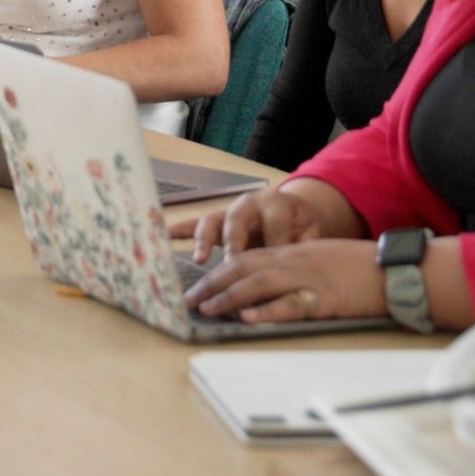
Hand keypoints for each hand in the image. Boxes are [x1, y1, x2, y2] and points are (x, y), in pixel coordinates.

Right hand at [169, 187, 324, 264]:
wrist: (293, 212)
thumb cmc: (301, 228)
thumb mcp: (311, 234)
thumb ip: (305, 249)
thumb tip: (299, 272)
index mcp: (278, 204)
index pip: (275, 223)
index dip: (275, 243)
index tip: (273, 266)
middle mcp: (249, 203)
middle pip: (237, 218)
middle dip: (234, 241)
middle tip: (232, 262)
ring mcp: (229, 211)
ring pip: (212, 220)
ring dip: (204, 240)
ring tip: (199, 259)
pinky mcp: (215, 222)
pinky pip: (193, 225)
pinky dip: (178, 230)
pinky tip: (163, 238)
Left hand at [181, 239, 384, 323]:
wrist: (392, 268)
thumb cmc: (358, 265)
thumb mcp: (318, 259)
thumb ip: (291, 267)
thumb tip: (266, 285)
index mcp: (290, 252)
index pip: (244, 257)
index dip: (217, 271)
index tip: (197, 285)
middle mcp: (292, 261)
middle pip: (242, 267)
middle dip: (212, 284)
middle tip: (189, 300)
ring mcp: (306, 278)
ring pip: (258, 283)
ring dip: (228, 296)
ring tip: (207, 308)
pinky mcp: (324, 298)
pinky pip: (290, 304)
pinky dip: (267, 311)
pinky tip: (247, 317)